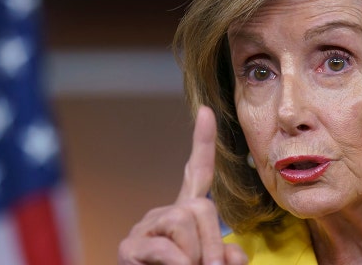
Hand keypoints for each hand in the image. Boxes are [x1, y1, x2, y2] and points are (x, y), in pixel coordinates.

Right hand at [118, 106, 247, 264]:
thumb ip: (224, 255)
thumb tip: (232, 254)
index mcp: (186, 215)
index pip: (198, 173)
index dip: (203, 143)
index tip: (207, 111)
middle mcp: (164, 214)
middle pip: (200, 206)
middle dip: (212, 241)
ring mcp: (145, 228)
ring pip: (184, 222)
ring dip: (195, 256)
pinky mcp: (129, 247)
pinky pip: (165, 248)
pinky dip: (178, 263)